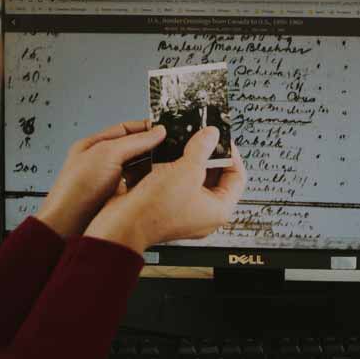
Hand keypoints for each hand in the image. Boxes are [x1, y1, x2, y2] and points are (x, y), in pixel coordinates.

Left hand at [34, 120, 165, 237]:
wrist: (67, 224)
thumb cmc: (75, 189)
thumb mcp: (108, 154)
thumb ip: (135, 141)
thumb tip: (158, 132)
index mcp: (95, 145)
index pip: (125, 129)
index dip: (145, 128)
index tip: (163, 131)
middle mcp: (101, 162)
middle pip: (132, 150)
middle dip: (150, 150)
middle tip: (168, 151)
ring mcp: (108, 182)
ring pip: (136, 171)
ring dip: (148, 171)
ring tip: (162, 170)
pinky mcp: (115, 199)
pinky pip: (136, 189)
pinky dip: (144, 188)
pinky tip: (152, 188)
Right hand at [84, 127, 246, 253]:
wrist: (122, 223)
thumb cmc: (153, 210)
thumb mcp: (185, 170)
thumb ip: (202, 148)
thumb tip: (211, 135)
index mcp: (219, 210)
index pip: (238, 177)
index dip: (232, 154)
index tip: (221, 138)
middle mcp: (205, 213)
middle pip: (218, 177)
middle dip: (210, 154)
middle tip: (203, 137)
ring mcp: (187, 210)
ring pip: (197, 178)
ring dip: (192, 159)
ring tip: (187, 142)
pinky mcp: (170, 206)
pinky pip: (180, 182)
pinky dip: (178, 167)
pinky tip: (171, 154)